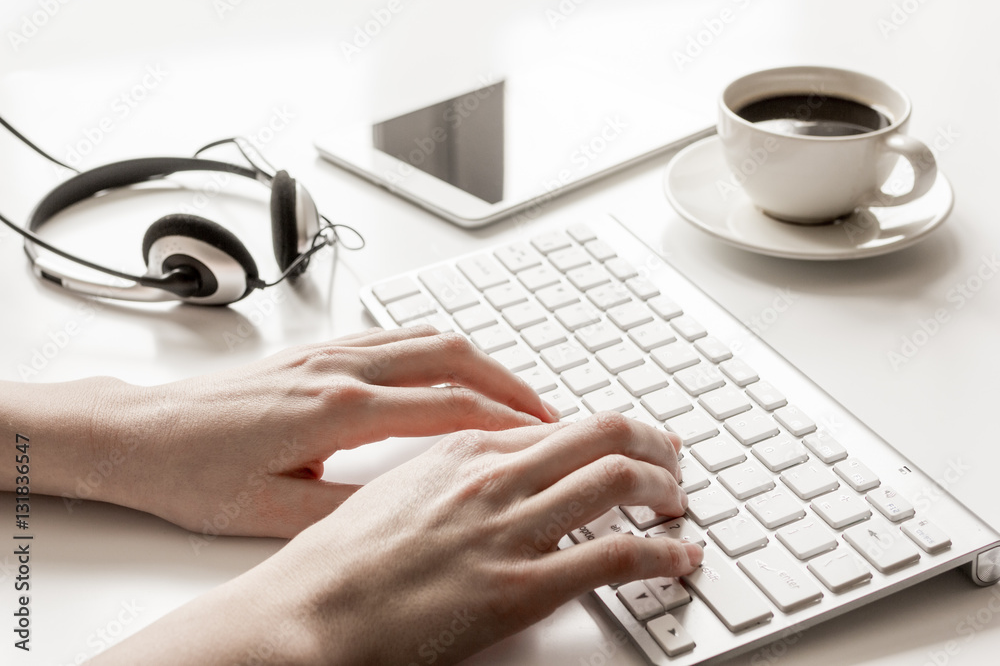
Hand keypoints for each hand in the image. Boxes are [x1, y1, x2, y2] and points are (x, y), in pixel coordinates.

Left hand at [73, 326, 558, 537]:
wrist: (139, 435)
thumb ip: (352, 509)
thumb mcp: (275, 513)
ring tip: (510, 389)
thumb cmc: (195, 475)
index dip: (503, 418)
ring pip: (425, 336)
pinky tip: (449, 367)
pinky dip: (438, 348)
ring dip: (478, 359)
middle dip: (508, 380)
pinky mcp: (315, 351)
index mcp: (335, 410)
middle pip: (449, 355)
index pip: (445, 404)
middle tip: (545, 409)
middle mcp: (338, 369)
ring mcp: (326, 352)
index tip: (541, 433)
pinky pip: (394, 334)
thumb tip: (413, 508)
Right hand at [95, 413, 700, 664]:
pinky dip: (661, 553)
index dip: (607, 428)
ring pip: (617, 479)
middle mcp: (492, 477)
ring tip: (680, 502)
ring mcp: (508, 529)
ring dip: (664, 487)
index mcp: (461, 451)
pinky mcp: (519, 588)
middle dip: (651, 440)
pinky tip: (679, 559)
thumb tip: (493, 468)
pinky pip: (614, 556)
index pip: (559, 423)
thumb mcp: (395, 491)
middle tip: (672, 456)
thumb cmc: (340, 560)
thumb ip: (452, 473)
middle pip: (601, 433)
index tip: (628, 438)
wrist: (306, 612)